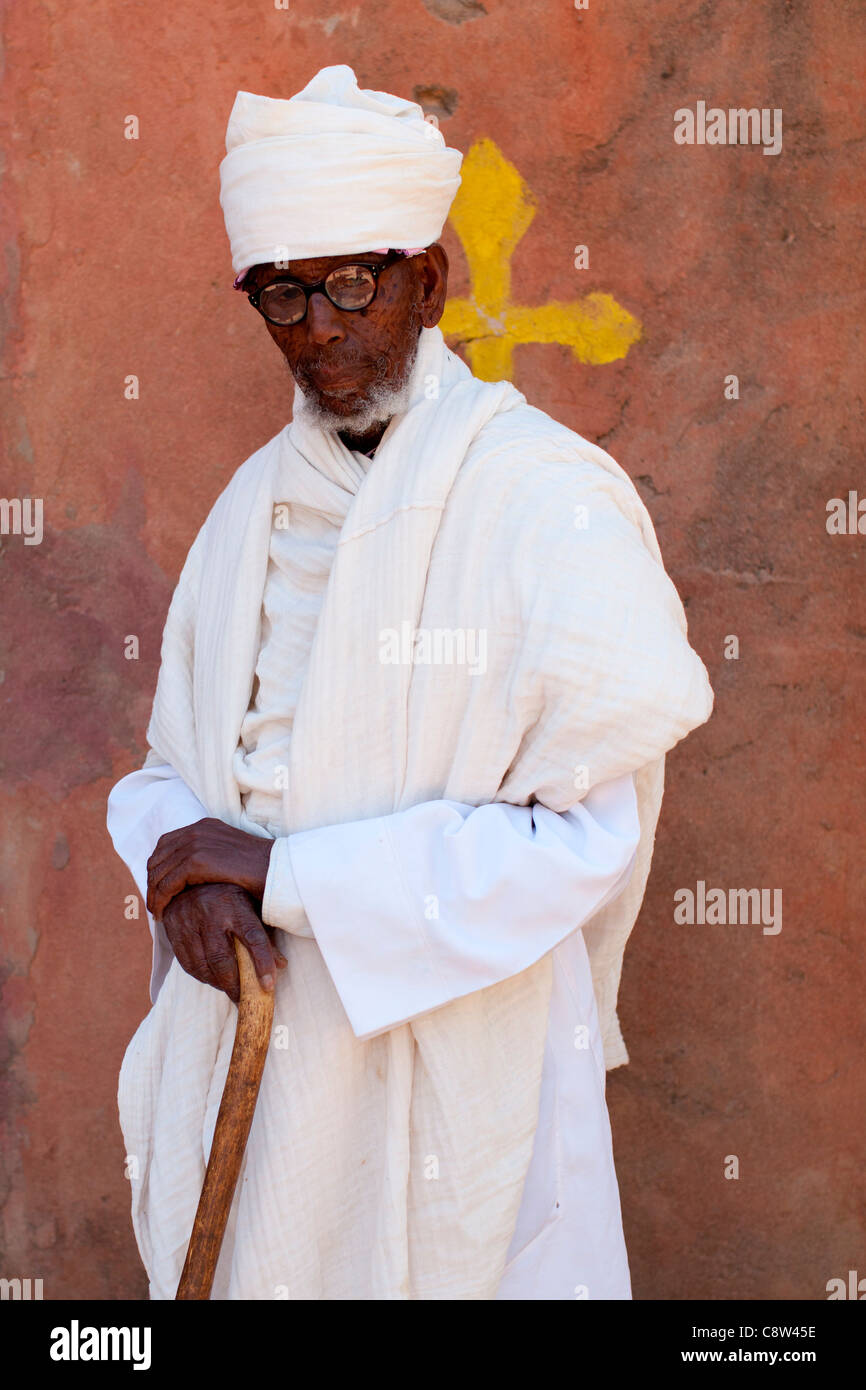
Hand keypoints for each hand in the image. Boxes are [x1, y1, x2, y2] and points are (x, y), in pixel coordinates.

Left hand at [147, 818, 273, 920]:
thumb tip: (192, 876)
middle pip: (158, 856)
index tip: (158, 887)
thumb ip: (210, 857)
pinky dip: (161, 899)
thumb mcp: (230, 856)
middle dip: (152, 881)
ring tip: (156, 911)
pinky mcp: (197, 861)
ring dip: (154, 894)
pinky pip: (167, 883)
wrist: (278, 871)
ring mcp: (196, 843)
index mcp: (204, 826)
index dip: (158, 867)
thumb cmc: (261, 871)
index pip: (166, 844)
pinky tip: (162, 912)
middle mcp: (197, 830)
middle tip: (154, 903)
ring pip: (159, 872)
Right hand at [161, 882, 286, 1002]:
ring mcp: (188, 922)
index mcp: (234, 903)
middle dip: (235, 984)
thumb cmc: (228, 893)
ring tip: (230, 990)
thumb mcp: (250, 904)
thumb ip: (264, 933)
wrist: (188, 876)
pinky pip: (187, 964)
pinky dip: (202, 977)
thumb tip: (281, 965)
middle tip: (244, 999)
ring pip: (202, 965)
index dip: (262, 962)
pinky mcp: (173, 930)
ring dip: (218, 984)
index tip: (269, 985)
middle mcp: (209, 912)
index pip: (253, 936)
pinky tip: (213, 979)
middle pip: (222, 958)